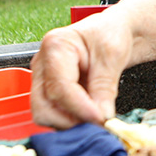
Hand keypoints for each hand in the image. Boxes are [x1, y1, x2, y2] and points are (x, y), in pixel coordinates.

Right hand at [29, 12, 133, 127]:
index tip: (101, 118)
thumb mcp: (113, 56)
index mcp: (56, 46)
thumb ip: (105, 87)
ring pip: (44, 114)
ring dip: (70, 123)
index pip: (59, 87)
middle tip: (98, 122)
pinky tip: (89, 115)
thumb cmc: (110, 34)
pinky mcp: (48, 91)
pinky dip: (70, 120)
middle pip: (43, 105)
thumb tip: (102, 117)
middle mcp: (42, 63)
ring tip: (95, 118)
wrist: (111, 32)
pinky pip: (53, 114)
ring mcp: (42, 79)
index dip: (80, 108)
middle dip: (71, 119)